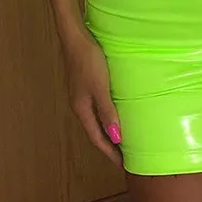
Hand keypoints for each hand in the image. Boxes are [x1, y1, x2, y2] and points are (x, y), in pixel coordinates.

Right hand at [63, 27, 122, 167]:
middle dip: (109, 144)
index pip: (97, 138)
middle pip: (95, 131)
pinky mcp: (85, 84)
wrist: (76, 37)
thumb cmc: (89, 61)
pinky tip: (115, 112)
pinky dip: (107, 116)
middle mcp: (79, 105)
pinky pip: (97, 107)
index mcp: (81, 109)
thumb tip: (116, 138)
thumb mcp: (100, 87)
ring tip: (122, 137)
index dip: (109, 152)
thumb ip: (107, 112)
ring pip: (96, 119)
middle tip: (125, 155)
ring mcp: (81, 94)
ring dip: (108, 130)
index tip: (122, 164)